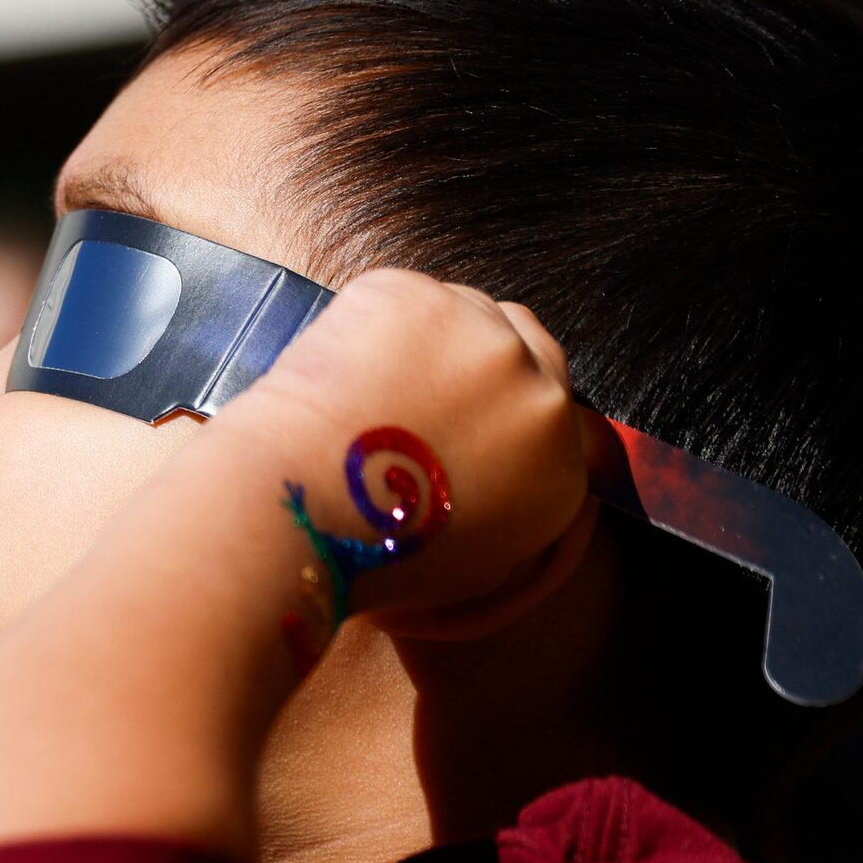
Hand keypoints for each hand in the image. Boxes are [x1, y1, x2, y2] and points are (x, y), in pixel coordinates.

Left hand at [223, 267, 593, 619]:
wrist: (301, 504)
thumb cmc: (364, 551)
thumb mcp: (469, 566)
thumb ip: (507, 506)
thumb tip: (493, 473)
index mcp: (560, 472)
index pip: (553, 413)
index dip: (504, 406)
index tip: (462, 411)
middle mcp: (541, 397)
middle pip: (525, 347)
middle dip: (479, 363)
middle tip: (419, 386)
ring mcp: (484, 337)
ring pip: (468, 310)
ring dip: (430, 337)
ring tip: (370, 386)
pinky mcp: (421, 298)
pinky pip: (405, 296)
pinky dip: (373, 322)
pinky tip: (342, 366)